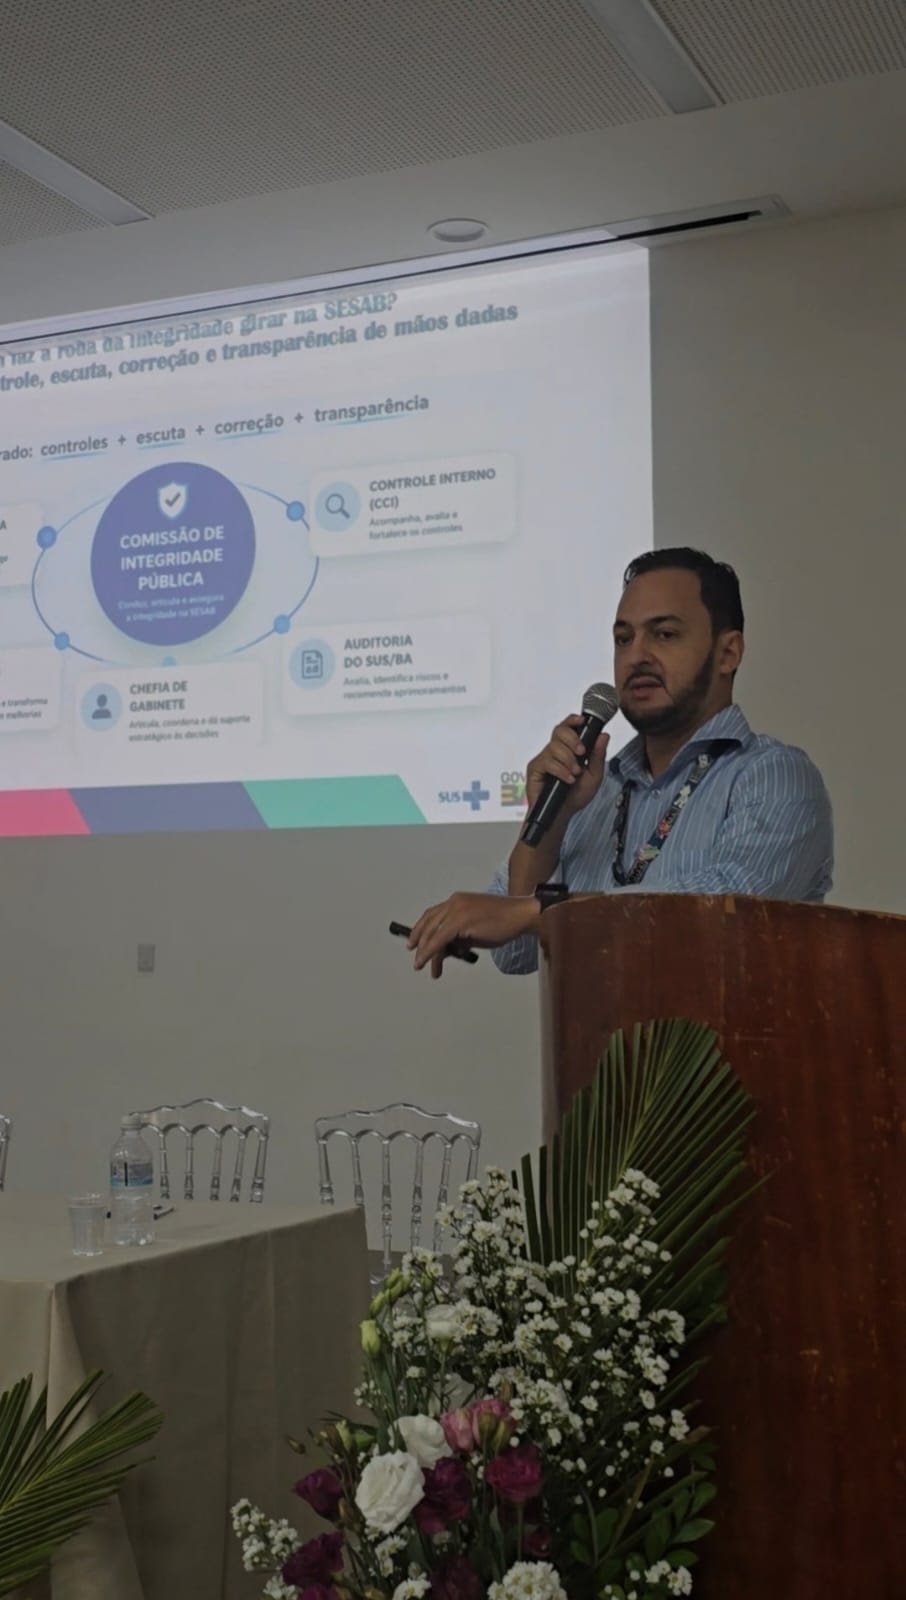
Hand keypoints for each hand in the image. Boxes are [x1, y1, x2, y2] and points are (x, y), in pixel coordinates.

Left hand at [408, 892, 539, 977]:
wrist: (520, 915)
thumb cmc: (504, 921)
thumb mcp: (476, 928)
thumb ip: (460, 936)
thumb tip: (447, 949)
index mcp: (458, 900)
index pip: (432, 914)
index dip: (420, 928)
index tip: (414, 940)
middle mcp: (454, 902)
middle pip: (428, 923)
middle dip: (418, 941)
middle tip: (415, 955)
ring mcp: (456, 910)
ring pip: (431, 932)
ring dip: (424, 950)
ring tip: (420, 964)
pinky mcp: (460, 921)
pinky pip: (439, 939)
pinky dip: (430, 951)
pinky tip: (426, 960)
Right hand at [525, 716, 609, 819]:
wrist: (562, 815)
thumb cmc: (575, 796)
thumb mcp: (594, 776)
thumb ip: (598, 756)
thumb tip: (604, 736)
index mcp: (568, 749)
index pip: (568, 727)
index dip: (573, 720)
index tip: (582, 720)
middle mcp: (555, 751)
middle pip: (559, 731)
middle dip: (573, 740)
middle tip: (581, 752)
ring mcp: (544, 759)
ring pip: (555, 747)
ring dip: (569, 760)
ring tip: (575, 773)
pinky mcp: (535, 769)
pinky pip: (548, 762)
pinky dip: (561, 770)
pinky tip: (567, 780)